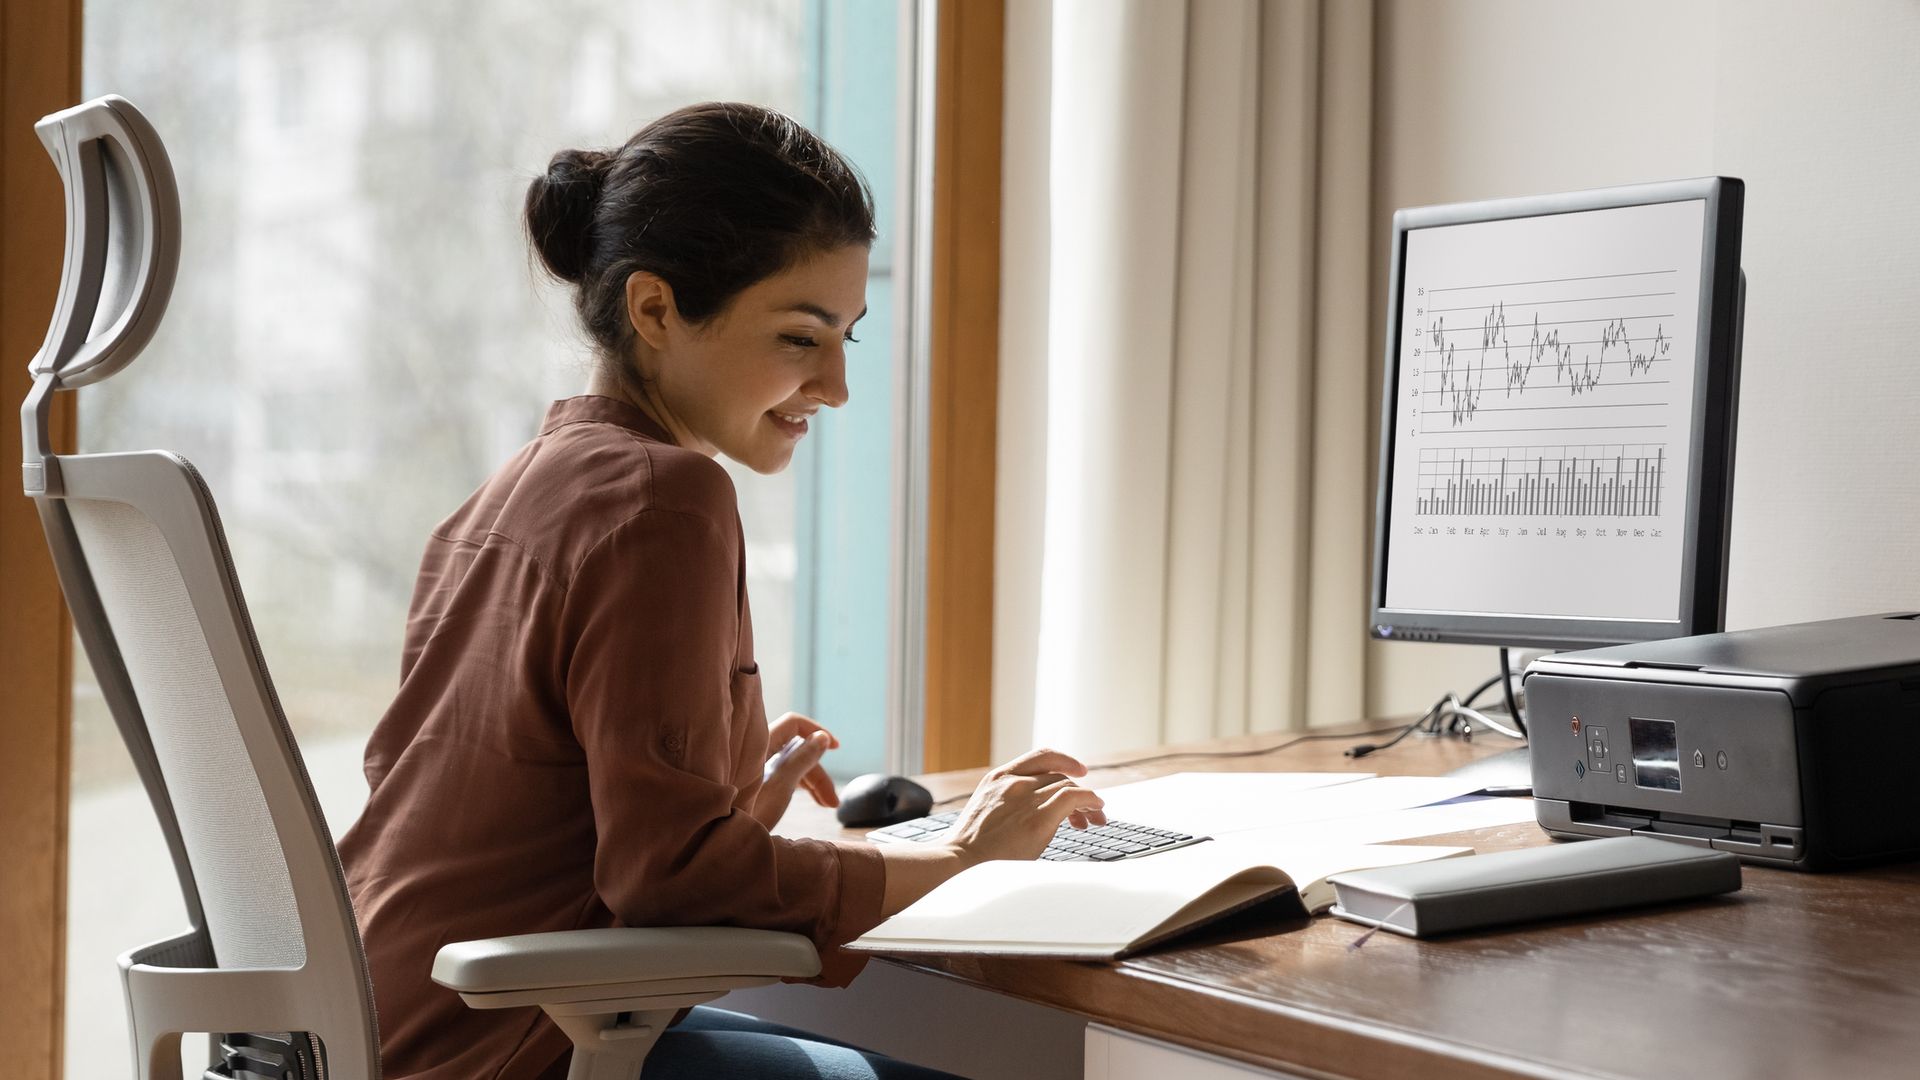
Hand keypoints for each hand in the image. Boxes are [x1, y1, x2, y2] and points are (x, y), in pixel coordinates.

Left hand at [751, 712, 840, 829]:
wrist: (707, 842)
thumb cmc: (742, 818)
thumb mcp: (778, 791)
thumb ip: (801, 762)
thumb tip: (822, 738)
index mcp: (756, 747)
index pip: (792, 725)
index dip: (816, 732)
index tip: (836, 747)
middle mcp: (752, 753)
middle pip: (793, 750)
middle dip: (817, 771)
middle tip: (831, 802)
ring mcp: (749, 769)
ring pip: (788, 765)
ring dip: (810, 781)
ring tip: (827, 806)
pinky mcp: (747, 785)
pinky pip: (777, 775)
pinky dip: (795, 786)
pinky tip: (808, 801)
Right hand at [941, 748, 1106, 864]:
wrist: (960, 861)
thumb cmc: (972, 846)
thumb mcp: (987, 809)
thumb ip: (1009, 801)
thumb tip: (1036, 808)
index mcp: (999, 777)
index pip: (1041, 756)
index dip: (1065, 760)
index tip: (1080, 771)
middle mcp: (1014, 782)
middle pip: (1059, 776)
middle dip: (1079, 790)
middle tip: (1090, 811)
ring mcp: (1026, 798)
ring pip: (1069, 787)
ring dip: (1088, 801)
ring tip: (1096, 817)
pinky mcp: (1039, 819)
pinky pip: (1074, 798)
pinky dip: (1090, 801)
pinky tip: (1096, 810)